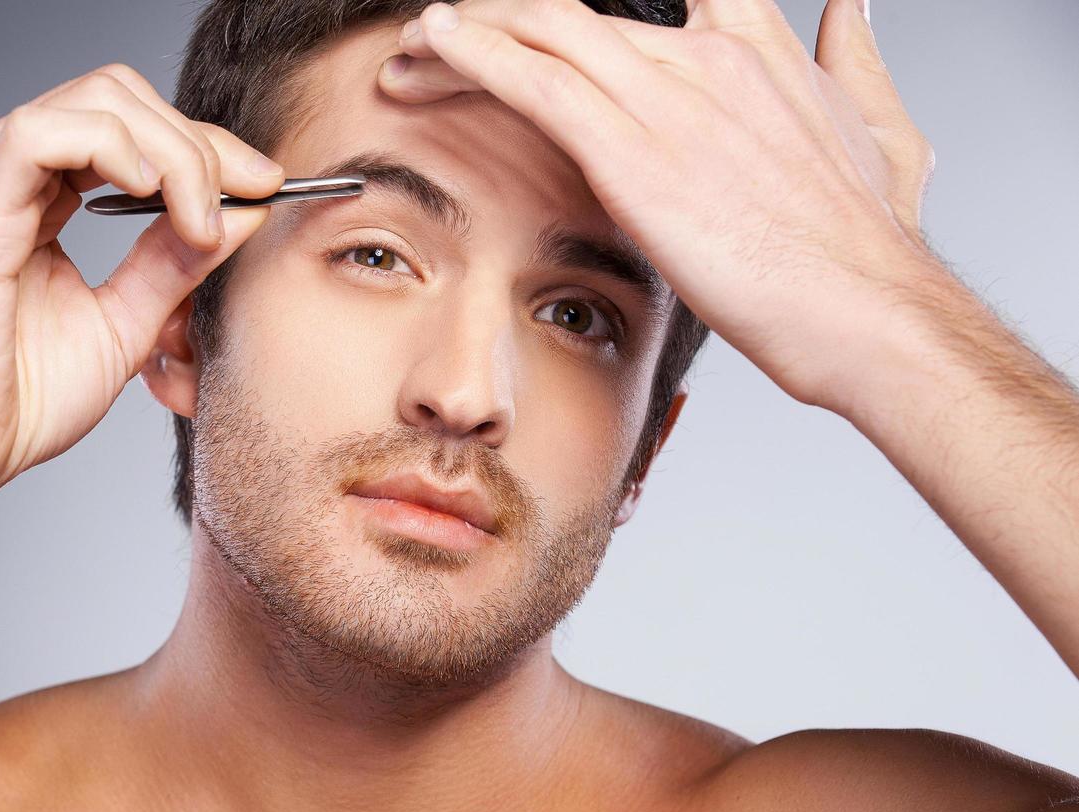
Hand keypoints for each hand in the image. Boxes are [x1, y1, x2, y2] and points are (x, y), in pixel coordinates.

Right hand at [0, 63, 285, 520]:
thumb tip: (245, 211)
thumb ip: (177, 262)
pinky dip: (113, 148)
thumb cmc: (18, 402)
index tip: (265, 184)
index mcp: (33, 193)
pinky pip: (41, 133)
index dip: (204, 144)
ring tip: (200, 218)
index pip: (127, 125)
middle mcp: (0, 172)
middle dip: (197, 140)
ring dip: (170, 149)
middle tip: (246, 195)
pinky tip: (151, 194)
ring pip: (92, 102)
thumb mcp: (126, 321)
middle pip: (117, 97)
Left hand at [378, 0, 942, 409]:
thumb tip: (851, 10)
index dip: (569, 13)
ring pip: (540, 31)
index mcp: (751, 51)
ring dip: (464, 35)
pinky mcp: (631, 148)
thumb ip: (852, 62)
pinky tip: (429, 46)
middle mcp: (704, 57)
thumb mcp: (878, 128)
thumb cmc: (864, 242)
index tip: (528, 28)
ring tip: (410, 53)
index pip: (648, 2)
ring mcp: (668, 96)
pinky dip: (471, 54)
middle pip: (569, 14)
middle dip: (496, 24)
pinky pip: (533, 79)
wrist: (867, 305)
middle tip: (437, 46)